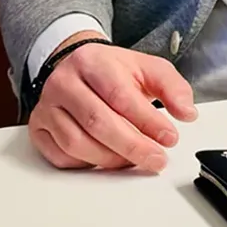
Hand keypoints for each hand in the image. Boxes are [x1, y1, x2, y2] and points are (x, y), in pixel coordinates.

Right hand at [28, 32, 197, 171]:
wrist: (77, 65)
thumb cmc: (113, 70)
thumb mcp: (147, 67)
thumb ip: (172, 87)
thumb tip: (187, 113)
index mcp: (92, 61)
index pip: (120, 95)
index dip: (147, 120)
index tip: (169, 137)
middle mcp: (64, 82)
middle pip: (98, 122)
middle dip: (133, 146)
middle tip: (157, 158)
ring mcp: (47, 107)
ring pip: (77, 143)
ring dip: (111, 159)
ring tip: (136, 160)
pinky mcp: (38, 129)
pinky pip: (61, 156)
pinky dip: (87, 164)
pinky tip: (108, 160)